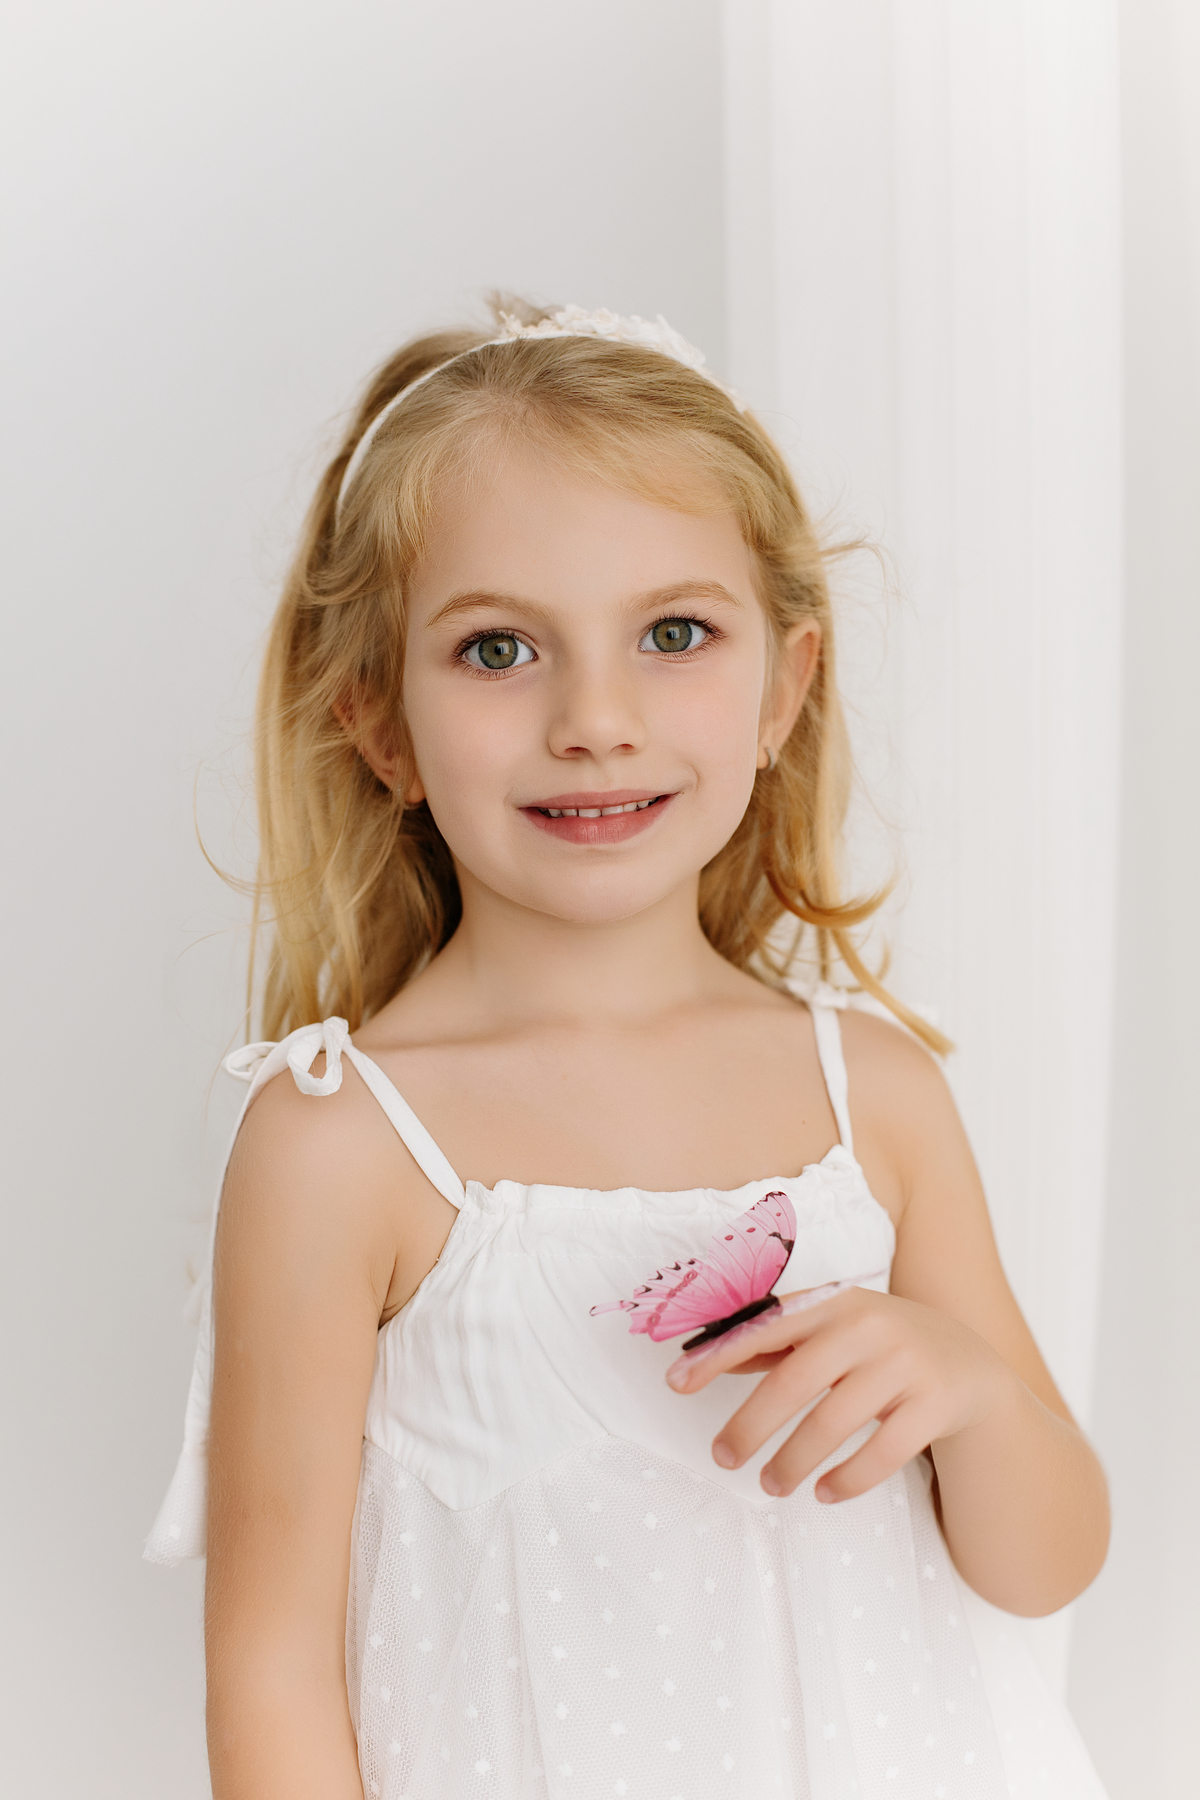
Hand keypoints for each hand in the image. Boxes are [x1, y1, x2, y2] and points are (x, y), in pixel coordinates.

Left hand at [666, 1285, 1014, 1502]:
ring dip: (793, 1462)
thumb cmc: (878, 1347)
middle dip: (750, 1426)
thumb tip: (706, 1360)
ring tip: (771, 1485)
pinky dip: (847, 1480)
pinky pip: (883, 1452)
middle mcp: (869, 1326)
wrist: (968, 1362)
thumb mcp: (832, 1332)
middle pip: (794, 1382)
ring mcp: (905, 1364)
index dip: (717, 1355)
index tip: (675, 1384)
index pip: (764, 1328)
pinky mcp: (936, 1403)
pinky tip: (824, 1494)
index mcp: (834, 1304)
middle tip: (722, 1458)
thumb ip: (776, 1343)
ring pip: (834, 1423)